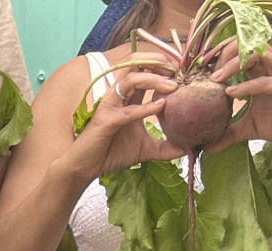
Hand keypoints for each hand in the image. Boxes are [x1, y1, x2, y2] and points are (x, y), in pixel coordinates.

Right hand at [67, 69, 184, 180]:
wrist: (84, 169)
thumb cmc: (110, 154)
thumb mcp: (144, 149)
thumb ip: (164, 147)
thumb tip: (187, 149)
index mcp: (128, 97)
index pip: (146, 68)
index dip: (164, 65)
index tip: (184, 71)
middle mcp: (119, 96)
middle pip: (137, 62)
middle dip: (159, 61)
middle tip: (178, 70)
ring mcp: (110, 106)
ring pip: (130, 79)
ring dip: (153, 78)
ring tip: (171, 86)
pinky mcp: (105, 121)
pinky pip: (127, 110)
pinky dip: (144, 107)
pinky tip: (160, 107)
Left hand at [209, 45, 271, 146]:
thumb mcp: (250, 127)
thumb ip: (229, 134)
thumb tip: (208, 146)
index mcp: (261, 72)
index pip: (239, 55)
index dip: (221, 60)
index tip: (203, 75)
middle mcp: (270, 67)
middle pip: (246, 47)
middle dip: (225, 56)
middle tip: (208, 75)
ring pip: (256, 55)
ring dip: (234, 64)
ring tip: (216, 79)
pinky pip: (265, 81)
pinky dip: (246, 86)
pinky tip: (231, 93)